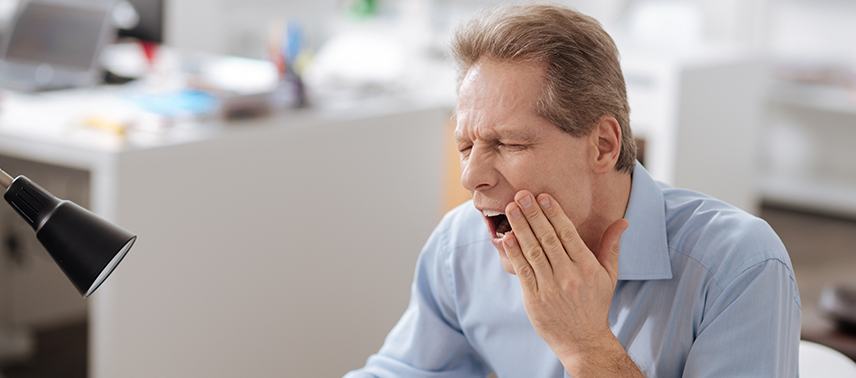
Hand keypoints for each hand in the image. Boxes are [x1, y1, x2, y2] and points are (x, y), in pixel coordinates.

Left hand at [502, 190, 628, 364]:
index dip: (554, 213)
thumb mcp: (608, 275)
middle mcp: (568, 275)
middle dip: (534, 214)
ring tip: (511, 209)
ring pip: (533, 252)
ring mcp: (550, 287)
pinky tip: (507, 237)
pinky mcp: (534, 298)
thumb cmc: (595, 304)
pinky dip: (514, 253)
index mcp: (587, 267)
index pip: (568, 234)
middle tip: (522, 195)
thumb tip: (623, 221)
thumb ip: (610, 246)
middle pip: (548, 239)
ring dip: (520, 228)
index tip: (543, 196)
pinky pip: (523, 271)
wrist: (582, 341)